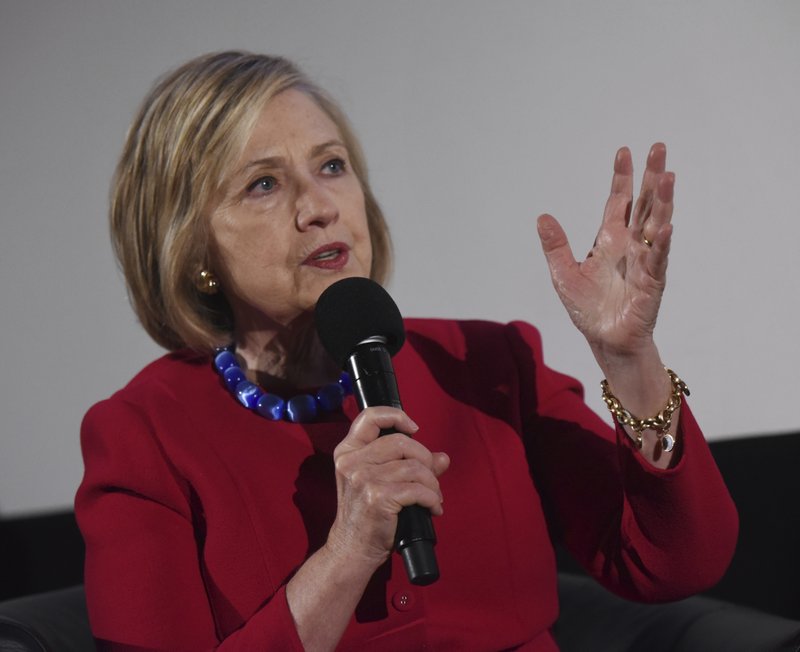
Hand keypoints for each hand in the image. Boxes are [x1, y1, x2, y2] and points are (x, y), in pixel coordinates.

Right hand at [326, 407, 449, 568]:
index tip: (414, 428)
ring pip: (414, 467)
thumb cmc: (365, 515)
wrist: (351, 549)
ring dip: (432, 483)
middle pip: (401, 442)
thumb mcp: (377, 482)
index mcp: (348, 452)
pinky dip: (432, 498)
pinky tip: (433, 508)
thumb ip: (406, 464)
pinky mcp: (377, 497)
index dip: (396, 416)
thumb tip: (442, 458)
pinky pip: (418, 489)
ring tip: (433, 497)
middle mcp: (352, 462)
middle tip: (430, 477)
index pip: (369, 417)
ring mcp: (363, 479)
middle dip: (424, 459)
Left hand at [537, 143, 673, 357]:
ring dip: (663, 202)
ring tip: (668, 176)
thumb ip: (556, 246)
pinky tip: (666, 227)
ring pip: (656, 226)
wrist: (604, 340)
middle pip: (644, 204)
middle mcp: (630, 245)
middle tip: (658, 147)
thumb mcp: (564, 273)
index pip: (618, 201)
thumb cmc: (587, 308)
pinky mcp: (652, 283)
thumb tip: (542, 217)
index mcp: (609, 239)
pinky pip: (658, 260)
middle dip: (650, 177)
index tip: (624, 151)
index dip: (621, 178)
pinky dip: (662, 244)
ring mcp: (644, 261)